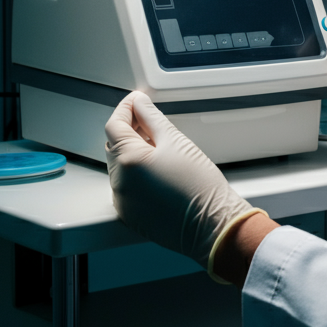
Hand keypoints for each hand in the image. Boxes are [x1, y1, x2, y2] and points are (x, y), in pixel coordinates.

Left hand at [105, 91, 261, 273]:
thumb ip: (153, 119)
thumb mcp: (178, 142)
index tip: (136, 101)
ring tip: (160, 148)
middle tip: (149, 120)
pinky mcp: (130, 214)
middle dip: (129, 130)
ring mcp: (122, 200)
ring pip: (120, 166)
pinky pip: (126, 186)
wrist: (212, 225)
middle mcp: (119, 182)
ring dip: (133, 152)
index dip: (125, 109)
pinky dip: (136, 174)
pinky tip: (159, 171)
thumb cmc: (201, 187)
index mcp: (129, 160)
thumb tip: (140, 105)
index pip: (114, 125)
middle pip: (114, 145)